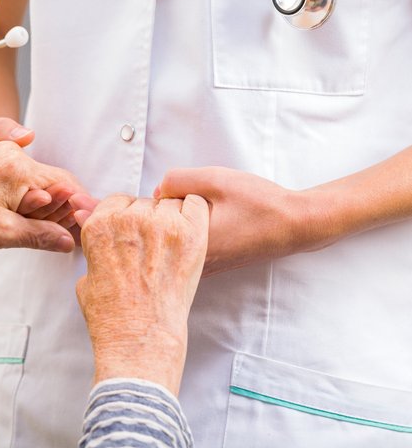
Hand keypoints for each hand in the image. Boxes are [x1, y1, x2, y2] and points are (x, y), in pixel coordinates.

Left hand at [0, 140, 80, 252]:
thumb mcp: (3, 234)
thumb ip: (41, 235)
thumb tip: (69, 240)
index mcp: (18, 168)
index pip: (65, 184)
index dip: (78, 204)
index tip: (87, 222)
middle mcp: (10, 152)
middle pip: (50, 179)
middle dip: (59, 204)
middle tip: (62, 231)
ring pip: (34, 176)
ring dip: (40, 198)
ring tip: (31, 223)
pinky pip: (17, 172)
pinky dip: (24, 190)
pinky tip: (17, 210)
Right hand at [77, 194, 208, 392]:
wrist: (140, 338)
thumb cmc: (112, 316)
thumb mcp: (87, 277)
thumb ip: (95, 251)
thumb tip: (100, 238)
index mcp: (100, 225)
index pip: (117, 201)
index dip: (125, 218)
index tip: (133, 233)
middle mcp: (128, 219)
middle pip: (143, 202)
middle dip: (147, 220)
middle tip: (152, 248)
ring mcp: (161, 224)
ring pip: (169, 204)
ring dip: (171, 219)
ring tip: (171, 248)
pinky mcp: (190, 234)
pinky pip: (195, 204)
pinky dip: (195, 214)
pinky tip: (190, 236)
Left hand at [156, 167, 320, 275]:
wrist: (294, 225)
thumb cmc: (258, 202)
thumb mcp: (214, 179)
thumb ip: (177, 180)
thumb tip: (156, 192)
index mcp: (190, 242)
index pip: (153, 221)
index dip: (164, 200)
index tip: (186, 194)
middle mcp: (194, 262)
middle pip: (160, 235)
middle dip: (169, 216)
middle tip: (199, 203)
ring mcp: (203, 268)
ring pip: (174, 244)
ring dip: (181, 226)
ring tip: (211, 213)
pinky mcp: (212, 268)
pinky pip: (187, 251)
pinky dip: (191, 236)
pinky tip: (214, 223)